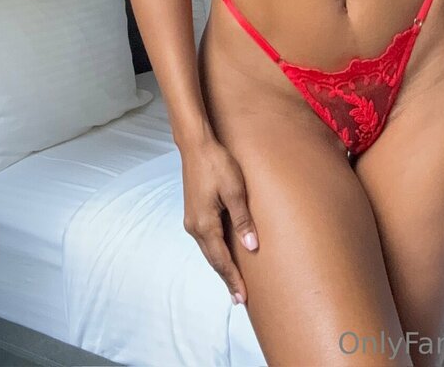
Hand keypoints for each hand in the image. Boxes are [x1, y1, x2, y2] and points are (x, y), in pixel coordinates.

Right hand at [180, 136, 258, 305]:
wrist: (196, 145)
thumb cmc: (217, 164)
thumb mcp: (235, 191)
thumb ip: (242, 220)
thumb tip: (252, 247)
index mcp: (205, 224)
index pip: (221, 260)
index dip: (233, 279)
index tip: (242, 299)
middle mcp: (194, 226)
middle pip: (213, 259)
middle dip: (226, 278)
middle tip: (240, 298)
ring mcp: (192, 219)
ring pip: (208, 250)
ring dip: (221, 265)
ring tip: (233, 280)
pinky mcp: (194, 212)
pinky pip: (206, 239)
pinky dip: (215, 251)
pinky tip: (223, 254)